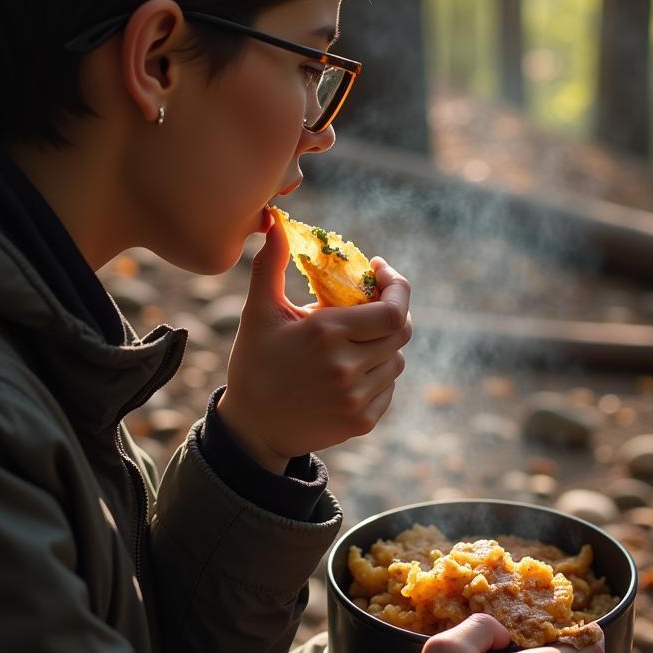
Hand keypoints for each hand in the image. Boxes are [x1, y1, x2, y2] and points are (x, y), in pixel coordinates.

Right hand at [217, 216, 411, 472]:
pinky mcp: (362, 422)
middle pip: (401, 333)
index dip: (398, 289)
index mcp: (326, 334)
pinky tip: (351, 370)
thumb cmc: (255, 363)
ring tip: (356, 340)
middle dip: (393, 313)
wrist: (252, 429)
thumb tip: (275, 222)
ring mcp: (356, 399)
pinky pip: (389, 388)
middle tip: (373, 303)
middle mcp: (346, 368)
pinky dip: (378, 374)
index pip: (393, 311)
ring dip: (385, 345)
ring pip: (397, 361)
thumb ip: (271, 266)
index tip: (382, 273)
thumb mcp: (259, 313)